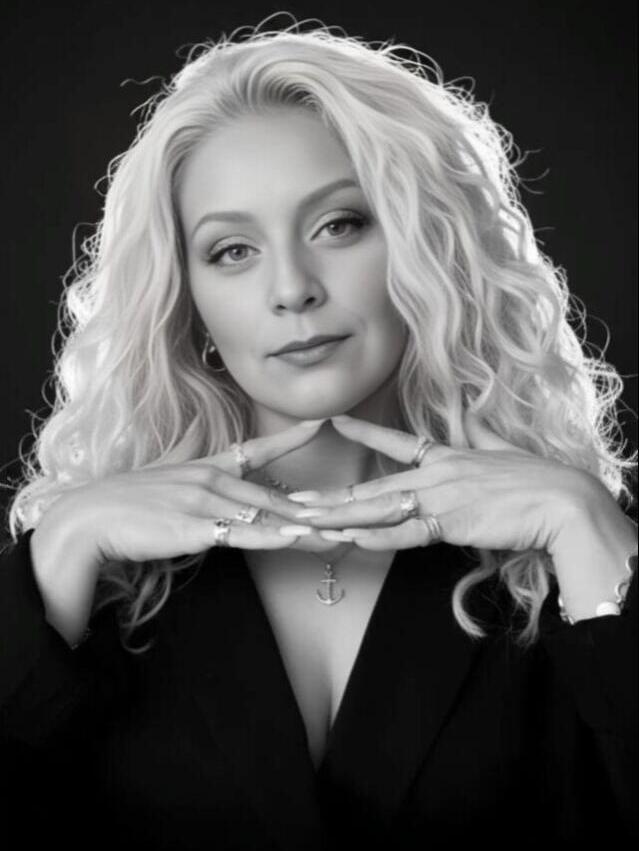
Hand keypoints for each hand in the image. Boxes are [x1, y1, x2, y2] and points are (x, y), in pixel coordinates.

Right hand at [83, 419, 336, 561]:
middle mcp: (212, 480)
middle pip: (274, 497)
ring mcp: (205, 503)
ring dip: (305, 528)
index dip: (292, 437)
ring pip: (266, 516)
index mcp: (208, 468)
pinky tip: (295, 539)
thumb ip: (192, 476)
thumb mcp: (165, 484)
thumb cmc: (126, 506)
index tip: (323, 421)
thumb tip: (208, 462)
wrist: (88, 520)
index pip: (258, 449)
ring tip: (342, 533)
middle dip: (316, 508)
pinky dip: (270, 536)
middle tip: (351, 514)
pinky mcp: (195, 528)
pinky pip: (241, 534)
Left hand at [286, 412, 593, 552]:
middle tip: (297, 500)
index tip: (333, 420)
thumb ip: (479, 428)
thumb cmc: (535, 479)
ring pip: (380, 509)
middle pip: (374, 487)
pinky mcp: (451, 522)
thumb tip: (469, 403)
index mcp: (446, 457)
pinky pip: (407, 532)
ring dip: (341, 518)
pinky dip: (379, 536)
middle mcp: (435, 474)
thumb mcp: (502, 447)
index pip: (396, 442)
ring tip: (308, 521)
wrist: (561, 501)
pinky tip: (351, 538)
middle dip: (333, 496)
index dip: (363, 432)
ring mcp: (440, 497)